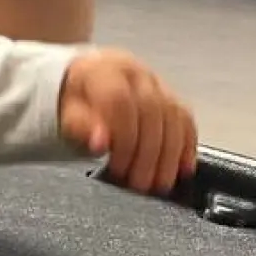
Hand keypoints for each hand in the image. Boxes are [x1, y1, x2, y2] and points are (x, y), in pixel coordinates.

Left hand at [59, 51, 197, 194]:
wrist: (87, 85)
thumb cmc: (76, 103)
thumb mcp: (67, 116)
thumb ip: (80, 127)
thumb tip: (99, 143)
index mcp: (105, 71)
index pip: (120, 100)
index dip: (122, 137)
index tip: (117, 167)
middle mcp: (135, 73)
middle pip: (151, 110)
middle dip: (147, 152)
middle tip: (139, 184)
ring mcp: (157, 83)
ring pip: (174, 116)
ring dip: (169, 154)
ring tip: (159, 183)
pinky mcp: (172, 97)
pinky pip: (186, 120)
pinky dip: (187, 146)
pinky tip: (184, 168)